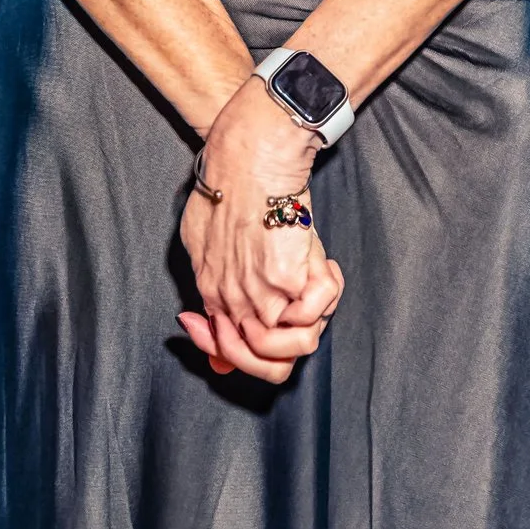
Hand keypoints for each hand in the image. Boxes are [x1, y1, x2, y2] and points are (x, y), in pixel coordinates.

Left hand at [177, 74, 343, 385]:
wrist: (247, 161)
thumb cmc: (223, 191)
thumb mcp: (200, 244)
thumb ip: (210, 295)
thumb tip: (211, 347)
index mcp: (213, 295)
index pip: (230, 356)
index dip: (244, 355)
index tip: (250, 328)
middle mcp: (236, 304)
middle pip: (271, 367)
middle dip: (286, 349)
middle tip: (291, 310)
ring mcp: (264, 297)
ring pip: (302, 345)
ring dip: (312, 318)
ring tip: (310, 284)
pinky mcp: (291, 281)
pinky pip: (321, 307)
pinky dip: (328, 287)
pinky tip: (324, 263)